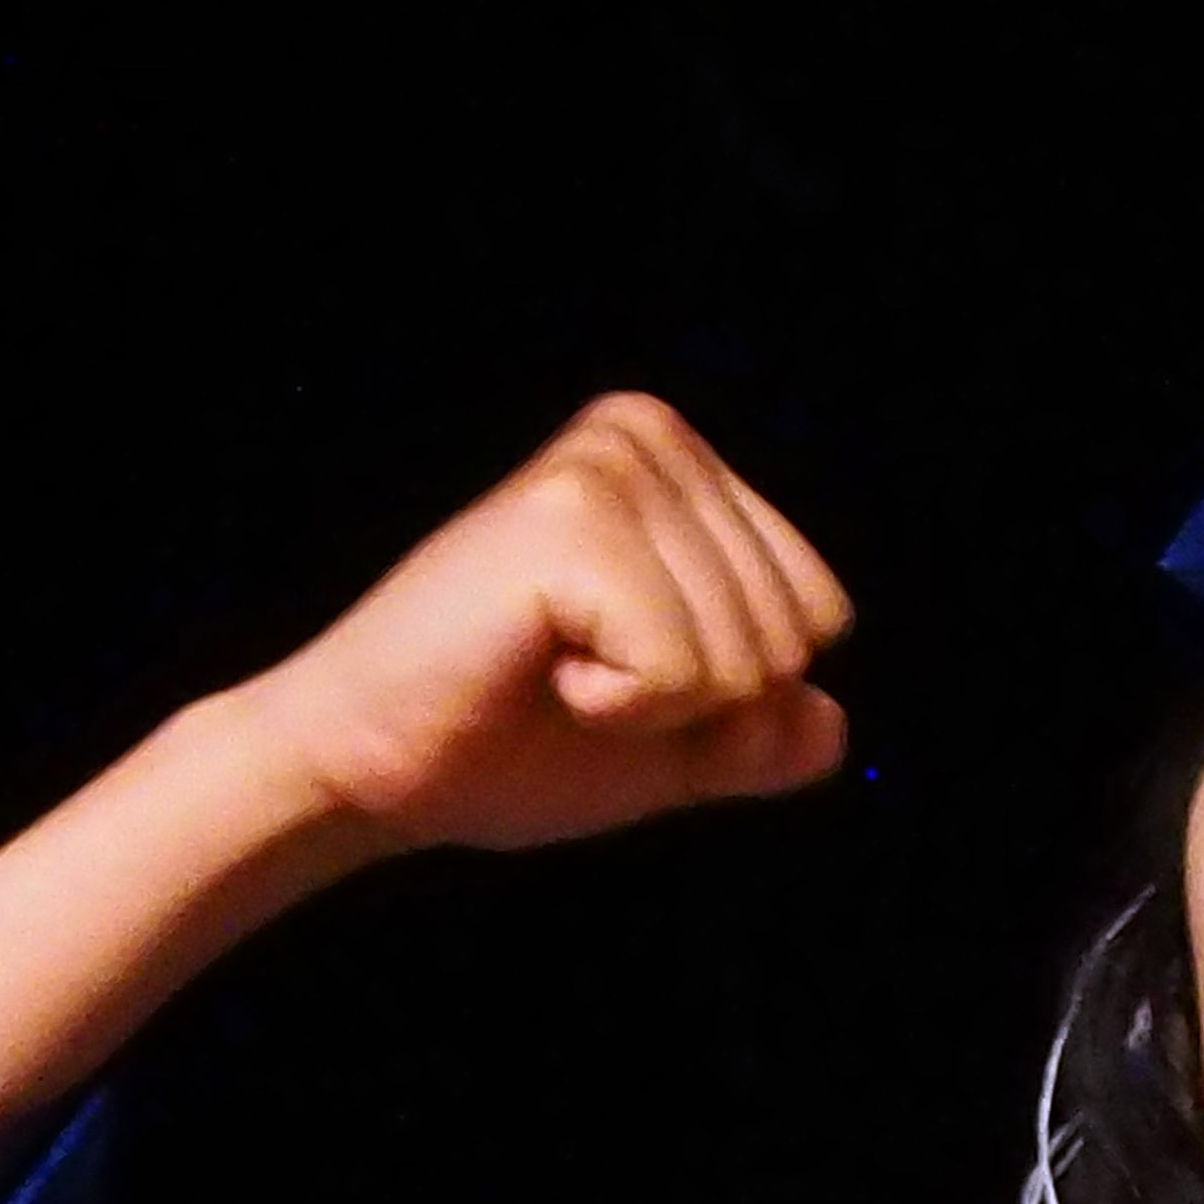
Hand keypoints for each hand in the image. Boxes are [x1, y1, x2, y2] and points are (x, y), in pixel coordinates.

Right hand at [236, 392, 853, 852]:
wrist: (368, 767)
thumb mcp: (671, 743)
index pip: (821, 612)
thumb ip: (761, 733)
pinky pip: (684, 674)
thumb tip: (835, 725)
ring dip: (652, 707)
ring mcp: (608, 468)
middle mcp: (649, 436)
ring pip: (746, 660)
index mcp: (681, 463)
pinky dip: (619, 708)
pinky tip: (535, 666)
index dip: (732, 694)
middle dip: (697, 704)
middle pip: (792, 636)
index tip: (616, 673)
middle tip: (575, 677)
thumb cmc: (504, 742)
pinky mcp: (571, 522)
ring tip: (549, 666)